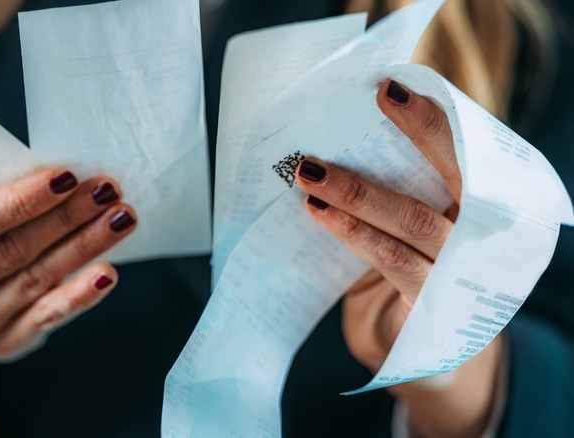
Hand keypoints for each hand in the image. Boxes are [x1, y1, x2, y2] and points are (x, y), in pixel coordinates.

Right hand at [0, 168, 136, 413]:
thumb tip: (64, 176)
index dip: (21, 201)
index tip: (67, 176)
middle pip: (8, 253)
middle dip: (65, 218)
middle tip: (107, 190)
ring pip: (33, 281)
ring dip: (83, 247)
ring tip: (120, 218)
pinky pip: (45, 318)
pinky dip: (79, 295)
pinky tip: (107, 273)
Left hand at [295, 80, 501, 437]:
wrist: (429, 352)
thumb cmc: (415, 270)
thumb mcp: (415, 224)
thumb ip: (400, 188)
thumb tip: (336, 142)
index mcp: (483, 206)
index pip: (466, 152)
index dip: (433, 119)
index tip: (392, 87)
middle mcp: (485, 234)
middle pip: (456, 175)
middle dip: (415, 135)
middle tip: (373, 101)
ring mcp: (462, 270)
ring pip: (412, 219)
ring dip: (358, 192)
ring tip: (310, 172)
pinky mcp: (435, 303)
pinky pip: (392, 260)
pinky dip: (353, 234)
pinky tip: (320, 214)